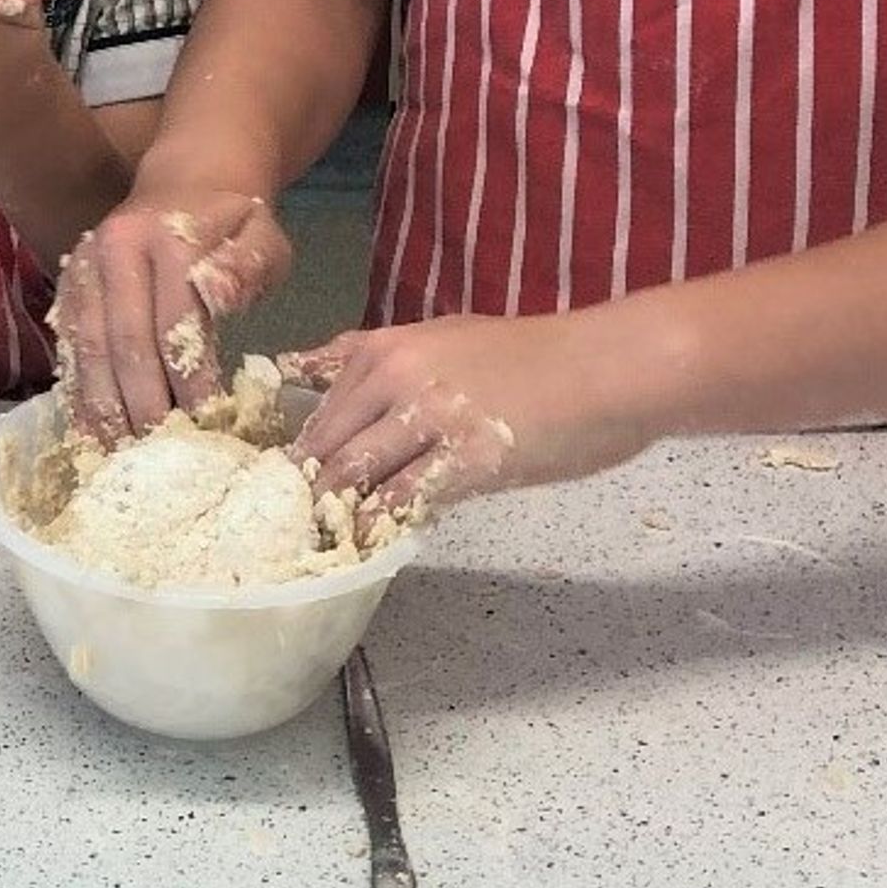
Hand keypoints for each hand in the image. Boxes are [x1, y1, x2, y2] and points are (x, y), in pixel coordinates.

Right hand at [53, 187, 292, 439]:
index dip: (190, 382)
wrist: (187, 180)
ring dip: (102, 408)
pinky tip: (92, 432)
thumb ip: (247, 266)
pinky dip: (79, 392)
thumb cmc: (234, 221)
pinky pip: (69, 345)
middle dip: (142, 406)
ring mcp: (82, 266)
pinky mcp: (67, 285)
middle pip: (122, 342)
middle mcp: (113, 249)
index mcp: (166, 237)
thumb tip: (216, 296)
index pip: (174, 324)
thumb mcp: (262, 236)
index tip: (208, 426)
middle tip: (162, 459)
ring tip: (121, 459)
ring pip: (88, 348)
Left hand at [279, 311, 655, 512]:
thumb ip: (389, 366)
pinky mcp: (465, 458)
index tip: (280, 488)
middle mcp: (395, 376)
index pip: (317, 408)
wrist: (605, 367)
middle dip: (305, 491)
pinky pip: (406, 500)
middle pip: (326, 446)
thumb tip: (330, 380)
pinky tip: (376, 545)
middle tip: (292, 529)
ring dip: (336, 514)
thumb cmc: (534, 358)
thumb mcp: (446, 341)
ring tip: (322, 546)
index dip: (300, 454)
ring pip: (356, 474)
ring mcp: (428, 416)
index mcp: (385, 348)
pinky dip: (384, 526)